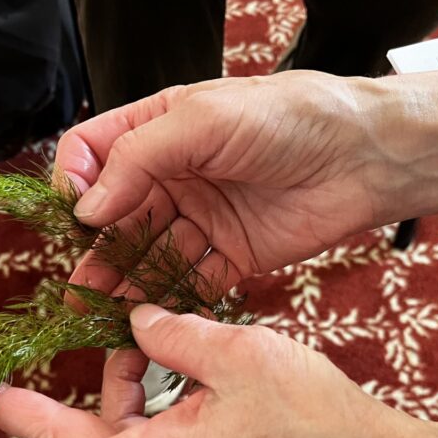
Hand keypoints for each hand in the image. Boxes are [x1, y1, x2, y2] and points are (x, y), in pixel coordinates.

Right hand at [55, 71, 416, 296]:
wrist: (363, 157)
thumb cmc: (288, 118)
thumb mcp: (203, 120)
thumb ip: (139, 158)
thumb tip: (89, 208)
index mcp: (161, 129)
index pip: (95, 154)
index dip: (76, 183)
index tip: (74, 216)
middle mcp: (177, 174)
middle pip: (119, 216)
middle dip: (97, 252)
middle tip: (78, 290)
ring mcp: (204, 216)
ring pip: (150, 255)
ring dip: (125, 283)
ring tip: (102, 312)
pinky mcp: (234, 254)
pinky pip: (192, 281)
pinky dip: (169, 300)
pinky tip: (147, 320)